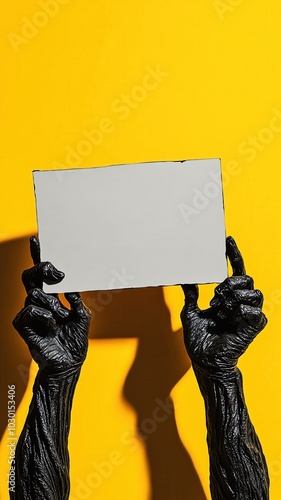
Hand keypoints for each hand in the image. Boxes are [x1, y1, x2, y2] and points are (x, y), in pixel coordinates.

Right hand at [13, 237, 90, 371]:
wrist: (68, 364)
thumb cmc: (74, 341)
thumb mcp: (83, 316)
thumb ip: (76, 299)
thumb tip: (69, 285)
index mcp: (52, 297)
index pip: (42, 274)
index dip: (38, 257)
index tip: (37, 241)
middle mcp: (39, 302)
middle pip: (31, 276)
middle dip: (42, 269)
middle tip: (58, 274)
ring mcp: (30, 312)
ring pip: (34, 293)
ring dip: (52, 305)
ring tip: (60, 319)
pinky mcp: (23, 324)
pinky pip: (30, 310)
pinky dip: (45, 317)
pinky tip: (51, 327)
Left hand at [180, 236, 266, 372]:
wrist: (203, 360)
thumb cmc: (199, 339)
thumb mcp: (190, 312)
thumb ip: (191, 294)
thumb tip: (185, 279)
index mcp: (228, 299)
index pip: (235, 273)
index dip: (233, 256)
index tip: (227, 240)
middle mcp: (240, 305)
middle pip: (247, 280)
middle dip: (231, 283)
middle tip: (216, 296)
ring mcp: (247, 316)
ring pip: (254, 292)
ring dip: (235, 297)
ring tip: (221, 309)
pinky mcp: (252, 328)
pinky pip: (256, 312)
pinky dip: (243, 310)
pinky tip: (230, 315)